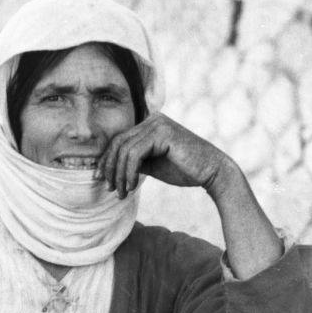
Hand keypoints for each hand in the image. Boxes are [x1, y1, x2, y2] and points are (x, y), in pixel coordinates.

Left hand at [97, 113, 231, 199]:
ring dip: (120, 175)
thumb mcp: (152, 166)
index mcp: (149, 125)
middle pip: (118, 143)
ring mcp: (157, 124)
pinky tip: (132, 186)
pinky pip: (135, 154)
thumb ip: (134, 163)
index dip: (106, 160)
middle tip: (110, 189)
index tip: (100, 179)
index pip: (119, 140)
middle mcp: (152, 120)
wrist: (211, 171)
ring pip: (124, 150)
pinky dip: (129, 172)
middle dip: (110, 168)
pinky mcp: (162, 133)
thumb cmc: (184, 170)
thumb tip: (110, 171)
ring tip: (122, 192)